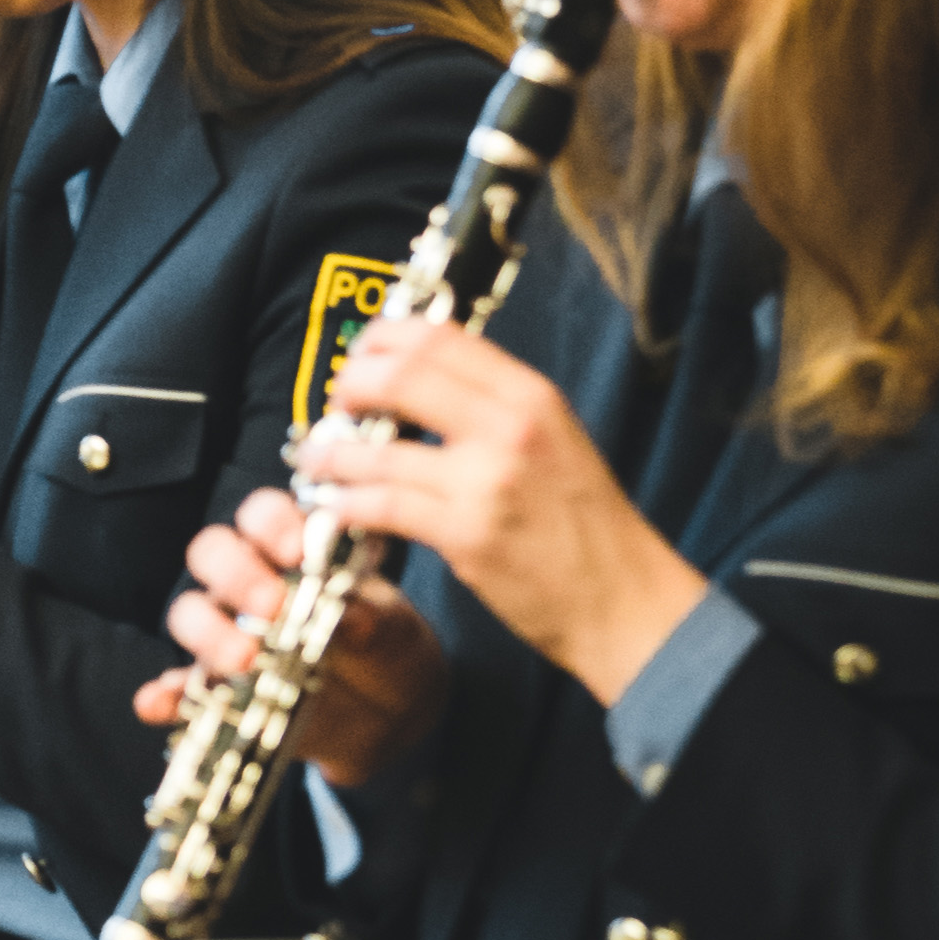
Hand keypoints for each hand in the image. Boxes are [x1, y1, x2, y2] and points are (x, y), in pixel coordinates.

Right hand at [129, 486, 446, 789]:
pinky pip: (177, 690)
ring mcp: (228, 636)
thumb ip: (377, 620)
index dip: (271, 523)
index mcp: (292, 552)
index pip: (262, 515)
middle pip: (213, 554)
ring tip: (243, 659)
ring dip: (206, 630)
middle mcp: (250, 585)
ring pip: (190, 613)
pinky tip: (158, 703)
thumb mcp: (394, 630)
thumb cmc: (387, 649)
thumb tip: (354, 617)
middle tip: (272, 607)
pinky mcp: (218, 690)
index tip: (297, 549)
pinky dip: (162, 695)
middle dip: (236, 574)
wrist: (392, 714)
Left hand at [302, 317, 706, 707]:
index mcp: (532, 397)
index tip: (360, 354)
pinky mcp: (466, 536)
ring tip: (315, 459)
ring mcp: (486, 483)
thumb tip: (420, 377)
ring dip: (332, 453)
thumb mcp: (553, 438)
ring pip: (378, 449)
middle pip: (400, 377)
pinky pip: (382, 506)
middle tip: (337, 405)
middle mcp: (509, 428)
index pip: (439, 338)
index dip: (383, 338)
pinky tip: (335, 506)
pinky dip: (347, 504)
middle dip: (351, 386)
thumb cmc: (583, 523)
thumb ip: (493, 406)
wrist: (623, 600)